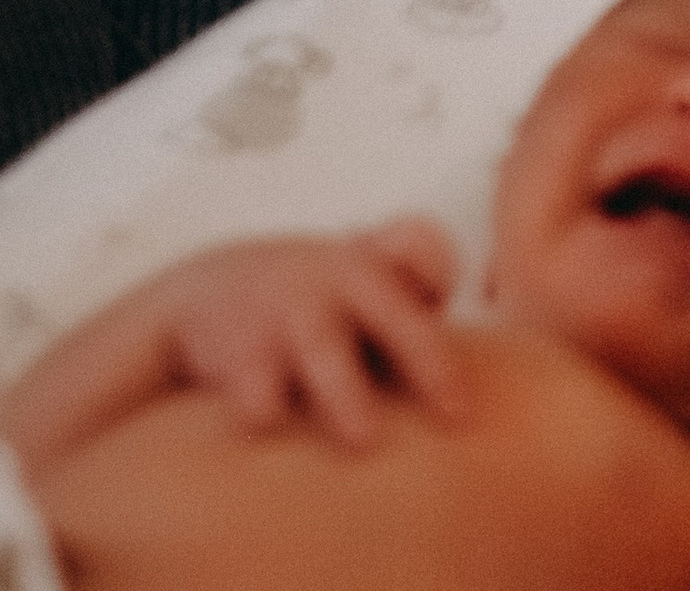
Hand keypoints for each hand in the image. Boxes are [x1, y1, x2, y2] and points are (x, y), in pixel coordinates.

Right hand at [145, 223, 466, 447]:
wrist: (208, 291)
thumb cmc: (312, 303)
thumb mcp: (361, 285)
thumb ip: (415, 310)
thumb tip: (482, 387)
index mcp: (375, 267)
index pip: (423, 251)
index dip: (445, 274)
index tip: (467, 319)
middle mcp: (336, 283)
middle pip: (391, 311)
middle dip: (427, 358)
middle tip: (457, 410)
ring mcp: (288, 313)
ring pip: (324, 351)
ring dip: (347, 394)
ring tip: (366, 438)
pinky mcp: (240, 351)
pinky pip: (254, 386)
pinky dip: (261, 406)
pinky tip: (269, 423)